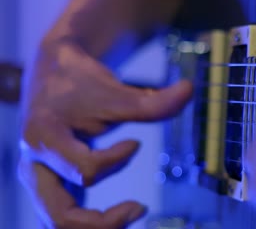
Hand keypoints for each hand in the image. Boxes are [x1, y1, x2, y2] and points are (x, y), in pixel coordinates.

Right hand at [18, 42, 191, 228]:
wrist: (53, 74)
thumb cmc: (79, 81)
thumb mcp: (113, 91)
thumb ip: (150, 102)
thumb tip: (189, 90)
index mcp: (43, 140)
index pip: (85, 170)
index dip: (117, 160)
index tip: (135, 143)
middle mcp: (34, 165)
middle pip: (60, 217)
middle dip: (103, 223)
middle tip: (140, 209)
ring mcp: (40, 177)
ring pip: (60, 223)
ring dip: (99, 226)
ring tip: (135, 212)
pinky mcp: (51, 182)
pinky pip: (66, 215)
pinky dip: (92, 221)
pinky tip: (119, 213)